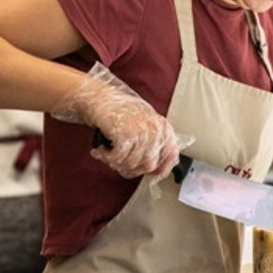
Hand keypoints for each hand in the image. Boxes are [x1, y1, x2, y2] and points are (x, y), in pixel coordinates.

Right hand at [52, 62, 179, 178]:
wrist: (100, 97)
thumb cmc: (121, 112)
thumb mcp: (145, 124)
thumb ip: (153, 143)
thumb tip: (156, 169)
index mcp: (164, 128)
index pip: (171, 157)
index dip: (161, 170)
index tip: (151, 175)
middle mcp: (155, 130)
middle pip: (148, 166)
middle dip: (132, 168)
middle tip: (120, 163)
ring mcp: (141, 133)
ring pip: (131, 164)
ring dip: (116, 162)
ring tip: (109, 153)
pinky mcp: (125, 135)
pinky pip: (118, 159)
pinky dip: (107, 157)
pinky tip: (102, 150)